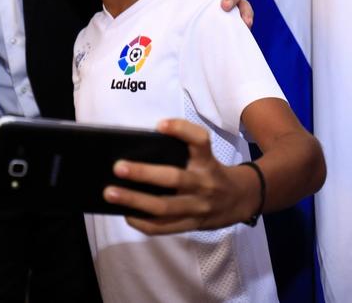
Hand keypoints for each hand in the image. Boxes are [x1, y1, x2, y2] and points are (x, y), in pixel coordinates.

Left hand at [103, 119, 259, 234]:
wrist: (241, 199)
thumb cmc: (211, 172)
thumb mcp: (205, 157)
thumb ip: (182, 151)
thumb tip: (138, 149)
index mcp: (207, 161)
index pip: (200, 141)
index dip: (181, 130)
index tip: (160, 125)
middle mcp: (204, 183)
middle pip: (174, 178)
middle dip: (144, 173)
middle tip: (118, 167)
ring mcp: (199, 207)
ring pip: (165, 206)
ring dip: (135, 201)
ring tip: (111, 193)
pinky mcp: (193, 224)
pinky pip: (165, 227)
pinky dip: (143, 222)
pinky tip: (126, 214)